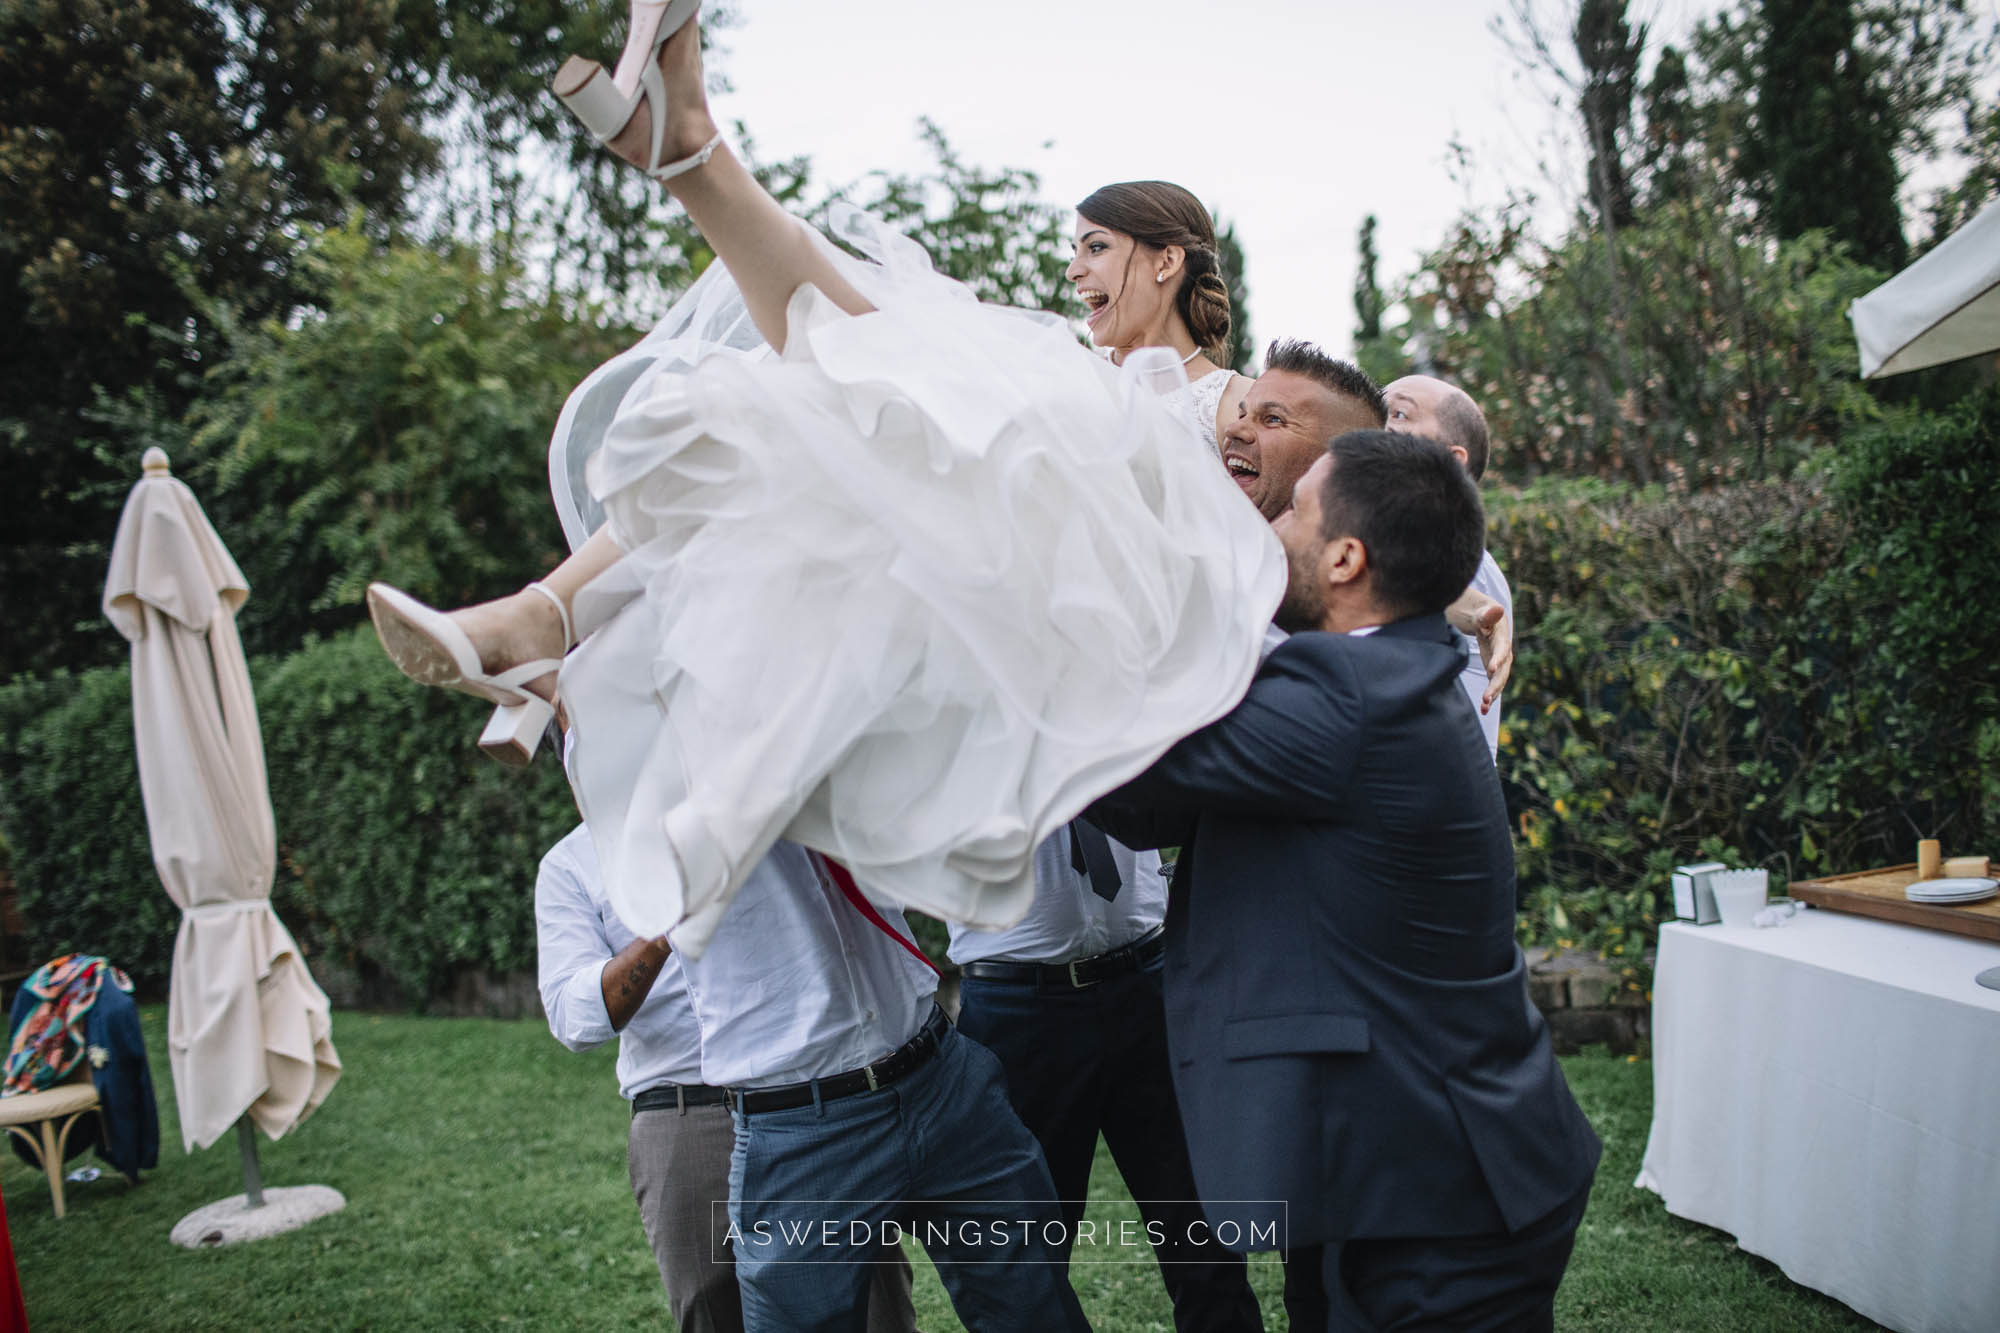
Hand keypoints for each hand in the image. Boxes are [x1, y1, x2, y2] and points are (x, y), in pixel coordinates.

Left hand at [1445, 588, 1513, 713]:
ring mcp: (1500, 664)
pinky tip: (1483, 709)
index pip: (1501, 650)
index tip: (1491, 669)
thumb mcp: (1483, 612)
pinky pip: (1493, 685)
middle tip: (1486, 698)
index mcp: (1502, 638)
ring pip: (1498, 681)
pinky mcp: (1494, 671)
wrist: (1487, 620)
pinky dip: (1490, 697)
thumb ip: (1488, 614)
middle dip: (1495, 685)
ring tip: (1484, 707)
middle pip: (1502, 671)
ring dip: (1493, 695)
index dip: (1497, 659)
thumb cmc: (1483, 615)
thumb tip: (1497, 608)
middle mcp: (1504, 654)